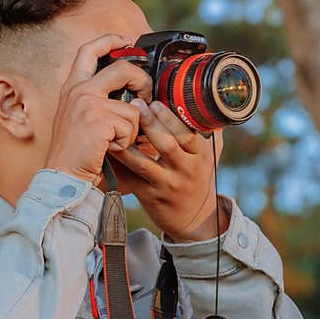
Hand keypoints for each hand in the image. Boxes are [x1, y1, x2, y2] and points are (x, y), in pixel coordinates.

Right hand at [44, 34, 151, 184]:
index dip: (110, 40)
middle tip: (145, 97)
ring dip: (131, 129)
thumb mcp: (80, 117)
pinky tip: (110, 148)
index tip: (126, 41)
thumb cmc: (75, 152)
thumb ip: (99, 100)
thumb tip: (133, 95)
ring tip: (113, 141)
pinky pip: (131, 125)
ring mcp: (88, 103)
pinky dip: (127, 141)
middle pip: (123, 69)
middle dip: (142, 82)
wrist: (62, 175)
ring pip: (133, 107)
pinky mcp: (99, 119)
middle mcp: (79, 90)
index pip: (89, 50)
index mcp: (73, 87)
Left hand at [108, 99, 228, 242]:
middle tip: (135, 104)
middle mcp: (185, 170)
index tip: (156, 102)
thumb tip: (210, 100)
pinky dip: (119, 163)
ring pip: (144, 163)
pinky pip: (130, 177)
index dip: (170, 118)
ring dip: (129, 144)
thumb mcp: (211, 155)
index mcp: (201, 156)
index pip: (187, 134)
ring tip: (117, 125)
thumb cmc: (199, 178)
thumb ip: (210, 130)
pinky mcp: (148, 195)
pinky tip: (108, 148)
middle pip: (167, 145)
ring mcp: (165, 184)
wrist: (193, 218)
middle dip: (150, 123)